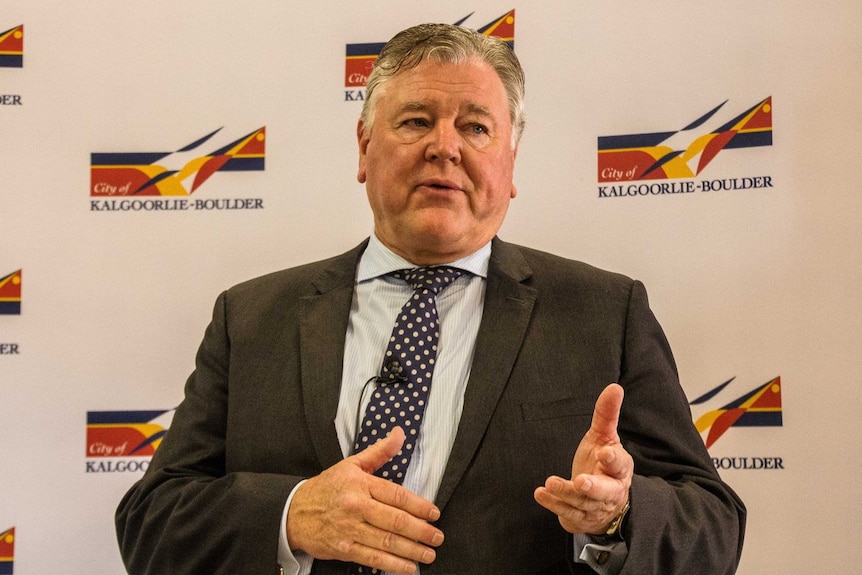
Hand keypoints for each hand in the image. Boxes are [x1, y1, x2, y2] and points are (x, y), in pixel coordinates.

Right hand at [286, 427, 443, 573]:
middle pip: (396, 520)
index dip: (419, 506)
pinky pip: (373, 558)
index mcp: (361, 484)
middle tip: (437, 536)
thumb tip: (400, 434)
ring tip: (429, 554)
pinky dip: (393, 565)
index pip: (397, 495)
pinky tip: (408, 567)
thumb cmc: (327, 487)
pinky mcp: (344, 549)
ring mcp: (350, 529)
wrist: (294, 512)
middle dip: (421, 531)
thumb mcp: (351, 464)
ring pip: (387, 541)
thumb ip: (380, 451)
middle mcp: (357, 506)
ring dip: (412, 550)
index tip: (434, 514)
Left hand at [534, 383, 632, 534]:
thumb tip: (614, 387)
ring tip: (550, 483)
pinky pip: (566, 512)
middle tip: (581, 481)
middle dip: (593, 487)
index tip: (604, 453)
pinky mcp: (579, 518)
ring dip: (566, 493)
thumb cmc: (603, 464)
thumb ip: (607, 414)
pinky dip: (553, 504)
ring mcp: (595, 507)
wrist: (604, 503)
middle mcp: (610, 490)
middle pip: (604, 491)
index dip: (613, 460)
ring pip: (582, 502)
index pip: (620, 465)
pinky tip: (540, 493)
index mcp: (619, 469)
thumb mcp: (604, 438)